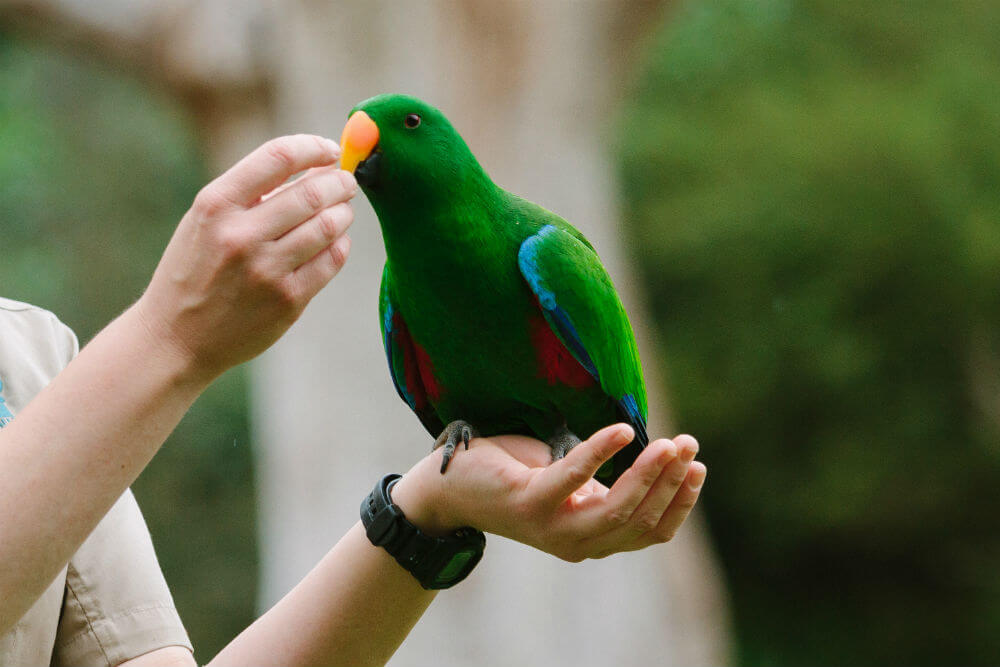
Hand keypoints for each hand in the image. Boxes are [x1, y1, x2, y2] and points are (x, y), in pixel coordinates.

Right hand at [133, 134, 356, 381]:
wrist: (176, 337)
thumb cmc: (195, 270)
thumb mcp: (204, 221)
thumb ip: (251, 193)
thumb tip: (313, 166)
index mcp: (215, 205)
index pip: (278, 157)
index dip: (313, 147)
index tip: (330, 150)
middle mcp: (240, 235)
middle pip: (312, 192)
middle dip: (339, 182)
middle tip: (347, 182)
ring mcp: (266, 270)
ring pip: (329, 226)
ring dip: (343, 213)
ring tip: (342, 211)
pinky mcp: (288, 300)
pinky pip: (331, 261)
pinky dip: (340, 245)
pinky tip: (336, 241)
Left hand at [391, 425, 705, 561]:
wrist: (452, 484)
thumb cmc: (517, 475)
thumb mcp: (572, 483)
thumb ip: (607, 483)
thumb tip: (655, 455)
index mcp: (592, 537)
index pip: (652, 532)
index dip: (680, 502)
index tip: (698, 466)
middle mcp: (576, 543)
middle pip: (641, 521)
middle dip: (671, 483)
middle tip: (688, 445)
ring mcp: (552, 527)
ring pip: (617, 511)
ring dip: (648, 475)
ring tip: (669, 443)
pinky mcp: (529, 503)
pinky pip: (573, 478)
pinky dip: (601, 453)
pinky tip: (622, 430)